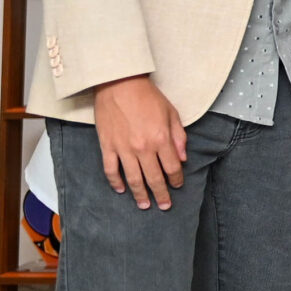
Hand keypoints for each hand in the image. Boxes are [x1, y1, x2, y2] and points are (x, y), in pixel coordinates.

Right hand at [93, 75, 186, 209]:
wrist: (119, 84)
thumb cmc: (148, 97)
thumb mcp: (172, 113)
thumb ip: (179, 137)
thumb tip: (183, 158)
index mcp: (161, 139)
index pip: (172, 167)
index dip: (177, 179)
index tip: (178, 186)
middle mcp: (143, 148)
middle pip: (154, 178)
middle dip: (161, 194)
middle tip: (165, 205)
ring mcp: (123, 149)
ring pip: (133, 179)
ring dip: (139, 194)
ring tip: (144, 205)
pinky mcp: (107, 146)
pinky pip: (110, 170)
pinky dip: (115, 182)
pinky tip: (121, 190)